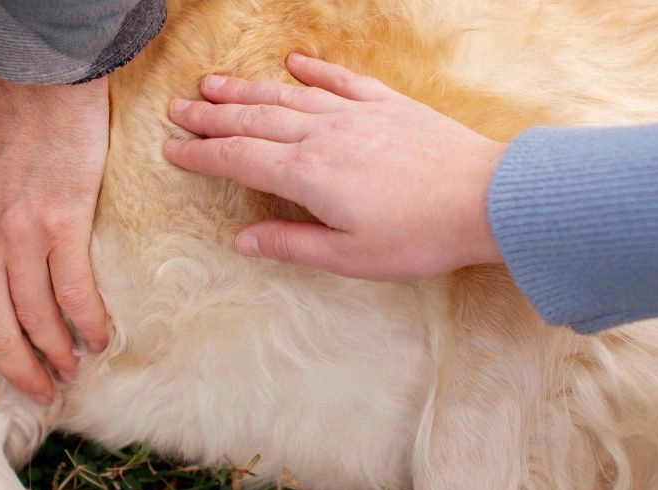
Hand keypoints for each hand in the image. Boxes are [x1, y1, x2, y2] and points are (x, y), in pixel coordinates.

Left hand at [0, 68, 109, 410]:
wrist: (33, 73)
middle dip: (17, 373)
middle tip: (37, 395)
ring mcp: (21, 236)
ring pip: (36, 318)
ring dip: (55, 355)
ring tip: (67, 373)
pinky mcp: (63, 222)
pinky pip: (74, 290)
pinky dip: (88, 323)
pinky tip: (98, 341)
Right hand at [163, 53, 505, 280]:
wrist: (485, 199)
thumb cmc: (420, 237)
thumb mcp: (350, 257)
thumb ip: (292, 244)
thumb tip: (244, 240)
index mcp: (308, 176)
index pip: (239, 159)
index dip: (201, 155)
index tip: (171, 151)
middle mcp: (324, 137)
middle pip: (254, 120)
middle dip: (210, 116)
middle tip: (177, 109)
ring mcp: (356, 115)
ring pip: (288, 96)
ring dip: (247, 89)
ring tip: (214, 84)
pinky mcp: (389, 105)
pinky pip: (340, 81)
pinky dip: (313, 72)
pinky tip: (294, 63)